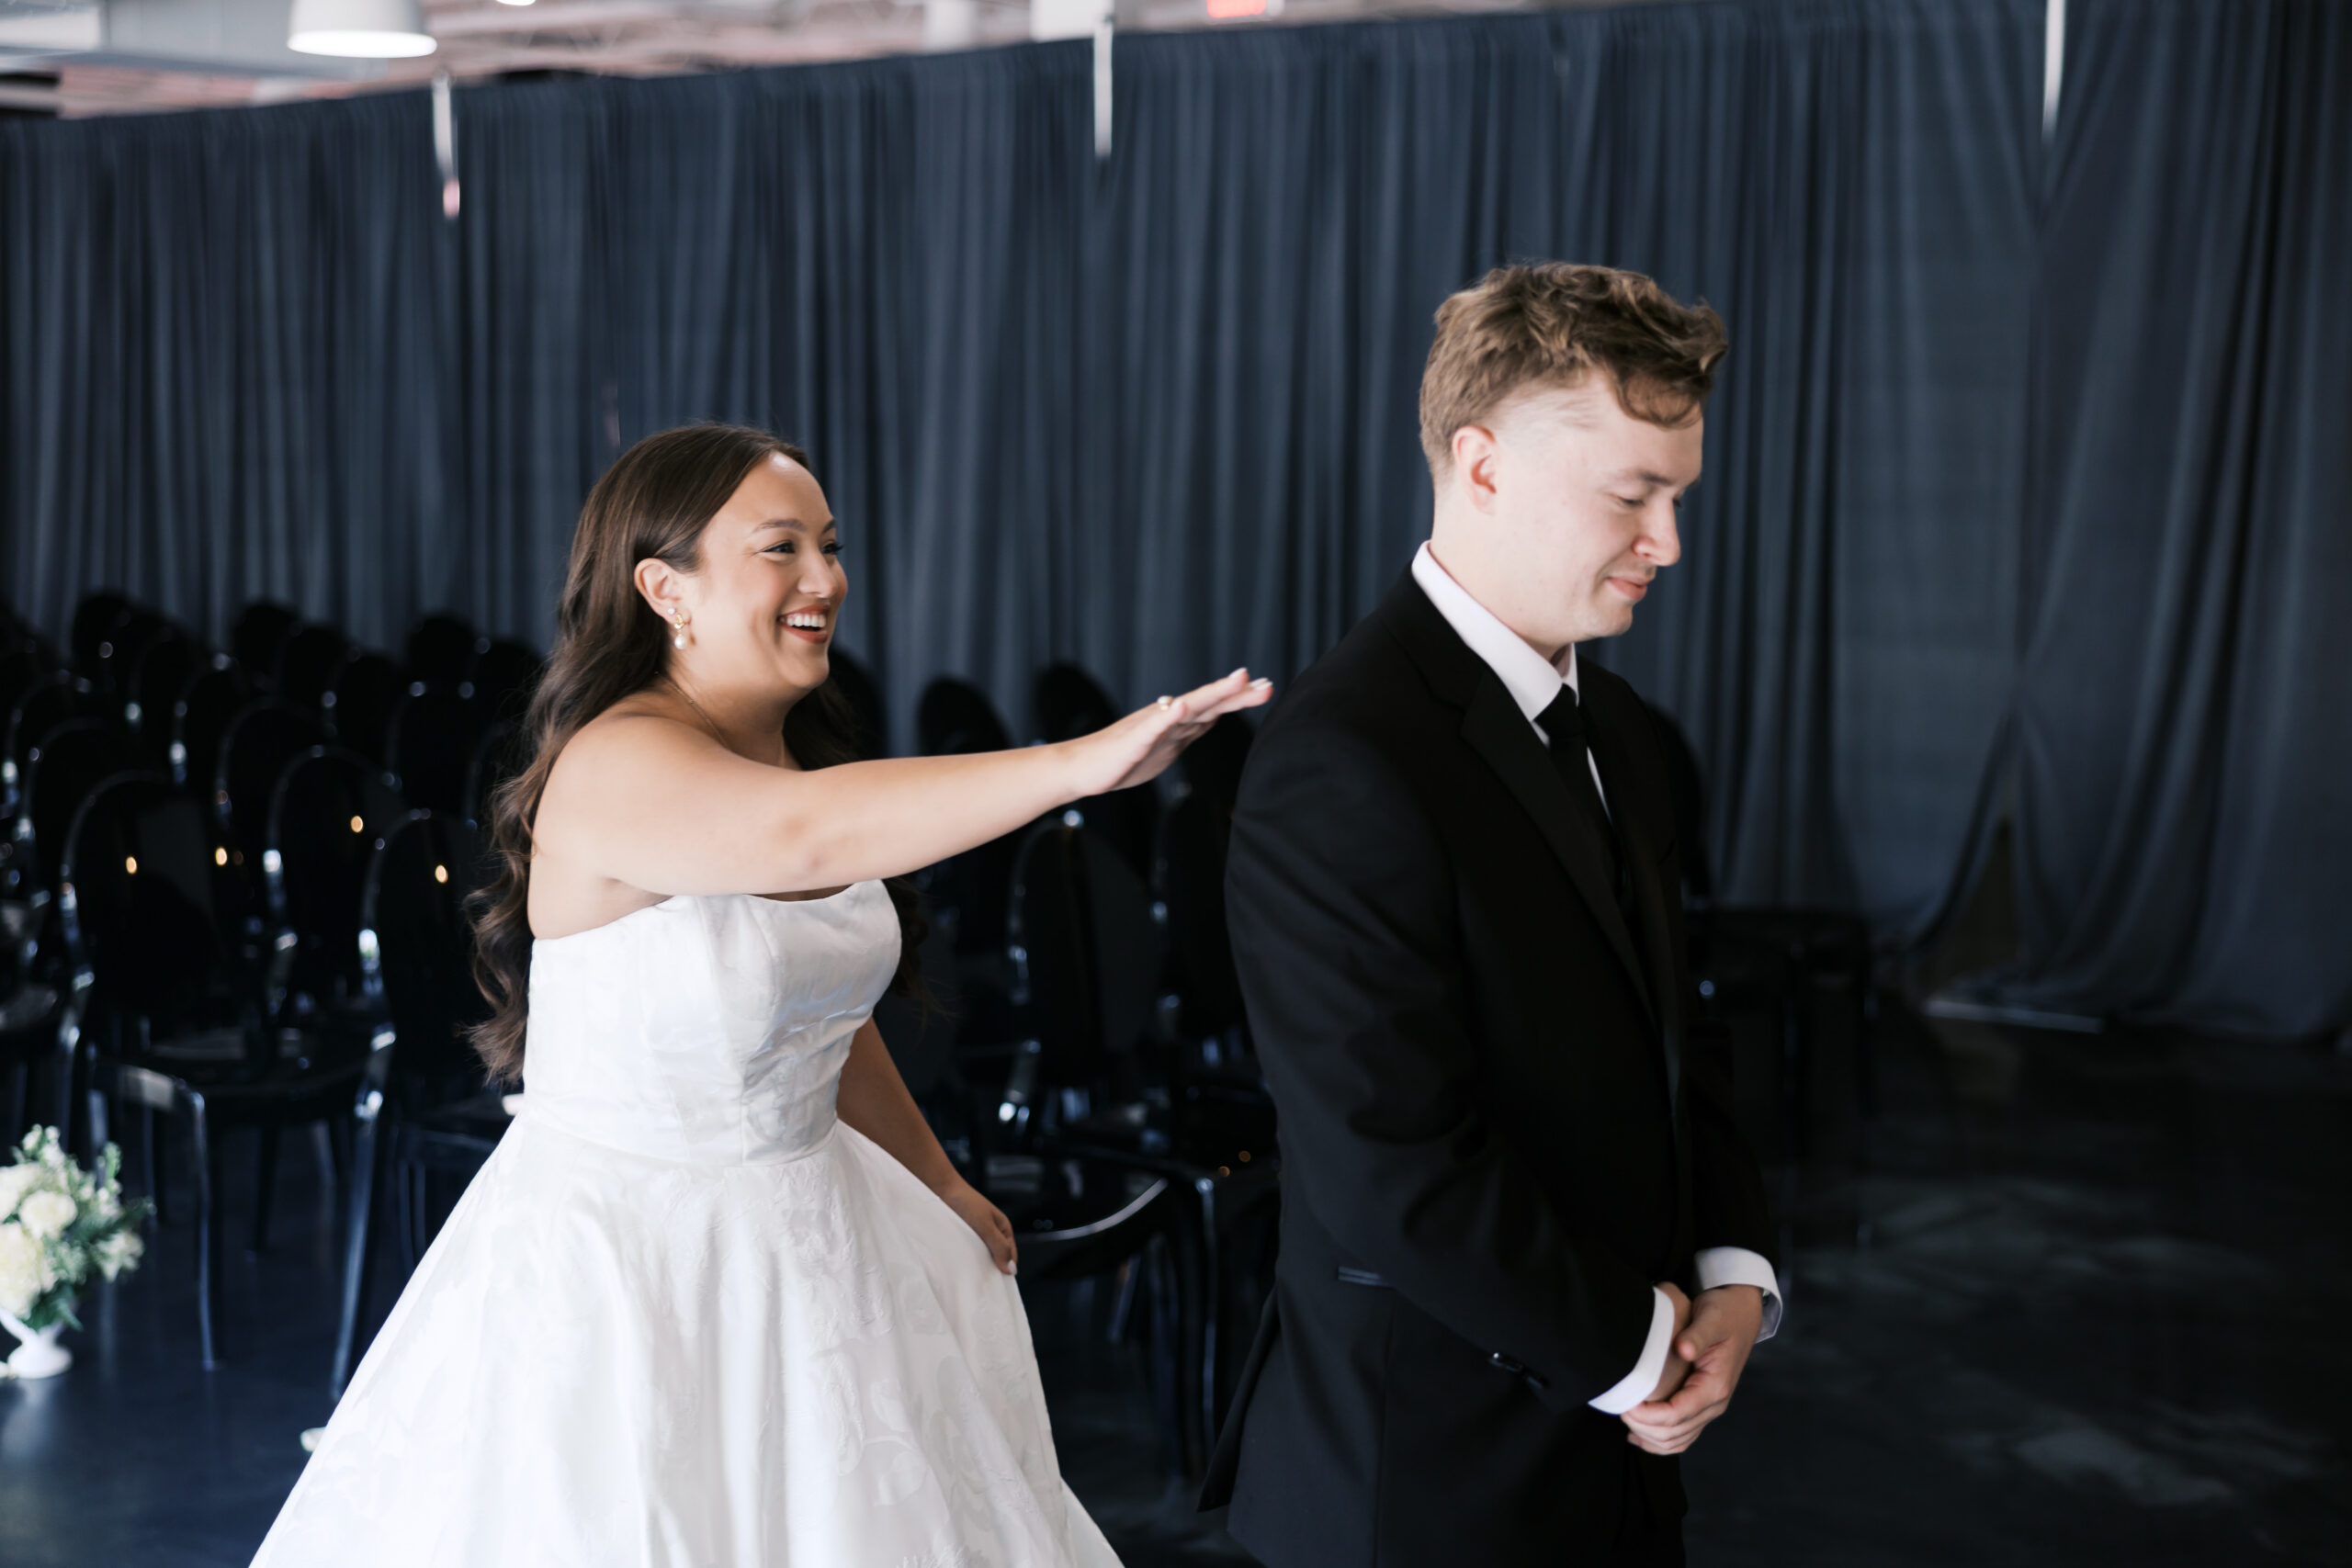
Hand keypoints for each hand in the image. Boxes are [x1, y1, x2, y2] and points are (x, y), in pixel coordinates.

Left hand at [936, 1178, 1017, 1274]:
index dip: (1005, 1269)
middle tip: (980, 1281)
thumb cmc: (966, 1203)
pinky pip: (968, 1252)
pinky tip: (960, 1264)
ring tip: (969, 1273)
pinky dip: (966, 1259)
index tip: (995, 1284)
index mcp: (1003, 1228)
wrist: (941, 1189)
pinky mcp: (963, 1237)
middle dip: (990, 1268)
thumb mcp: (985, 1226)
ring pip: (981, 1256)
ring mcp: (977, 1236)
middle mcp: (992, 1233)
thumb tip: (1011, 1269)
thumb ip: (999, 1246)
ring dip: (976, 1264)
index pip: (1010, 1256)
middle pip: (996, 1257)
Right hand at [1064, 669, 1272, 796]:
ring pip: (1188, 707)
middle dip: (1238, 692)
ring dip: (1213, 693)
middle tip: (1266, 683)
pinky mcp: (1133, 739)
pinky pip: (1153, 726)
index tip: (1267, 686)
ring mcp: (1151, 726)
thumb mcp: (1168, 746)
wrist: (1084, 768)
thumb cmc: (1124, 758)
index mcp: (1178, 722)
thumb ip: (1189, 731)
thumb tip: (1214, 718)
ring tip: (1236, 679)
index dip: (1240, 697)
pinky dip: (1169, 715)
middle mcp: (1167, 717)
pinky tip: (1182, 704)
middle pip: (1209, 702)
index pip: (1215, 707)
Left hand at [1623, 1284, 1762, 1455]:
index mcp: (1715, 1386)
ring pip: (1677, 1439)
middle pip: (1674, 1432)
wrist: (1741, 1313)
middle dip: (1642, 1425)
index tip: (1625, 1402)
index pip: (1676, 1414)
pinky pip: (1682, 1435)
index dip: (1647, 1414)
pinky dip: (1659, 1440)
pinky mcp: (1702, 1405)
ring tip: (1624, 1418)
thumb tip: (1682, 1349)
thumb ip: (1697, 1334)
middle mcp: (1715, 1403)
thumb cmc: (1725, 1313)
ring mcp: (1709, 1407)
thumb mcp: (1712, 1317)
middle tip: (1617, 1407)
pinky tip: (1638, 1434)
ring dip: (1649, 1436)